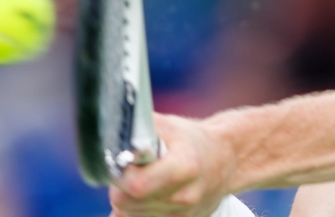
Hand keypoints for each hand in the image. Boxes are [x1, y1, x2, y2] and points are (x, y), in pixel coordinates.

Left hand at [110, 113, 236, 216]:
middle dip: (120, 186)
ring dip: (128, 200)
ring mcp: (181, 215)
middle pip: (126, 203)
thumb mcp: (169, 125)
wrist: (224, 161)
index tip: (124, 161)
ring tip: (143, 180)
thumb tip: (110, 132)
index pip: (136, 184)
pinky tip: (148, 194)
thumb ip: (138, 127)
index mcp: (184, 167)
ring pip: (129, 215)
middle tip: (130, 170)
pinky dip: (136, 210)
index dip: (121, 173)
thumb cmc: (192, 140)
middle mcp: (184, 196)